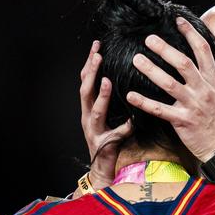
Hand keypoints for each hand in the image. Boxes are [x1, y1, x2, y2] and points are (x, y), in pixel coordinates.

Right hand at [79, 40, 132, 191]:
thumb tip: (129, 83)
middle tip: (97, 54)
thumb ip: (115, 103)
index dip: (90, 64)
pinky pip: (114, 135)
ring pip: (94, 110)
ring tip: (105, 80)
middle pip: (84, 90)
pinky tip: (130, 122)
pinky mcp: (103, 144)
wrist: (102, 168)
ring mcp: (93, 131)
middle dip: (90, 72)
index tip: (97, 46)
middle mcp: (87, 117)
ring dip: (100, 95)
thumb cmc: (108, 141)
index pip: (86, 81)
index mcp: (89, 108)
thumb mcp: (111, 116)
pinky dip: (122, 128)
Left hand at [126, 17, 214, 161]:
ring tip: (136, 60)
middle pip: (183, 63)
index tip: (178, 21)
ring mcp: (193, 105)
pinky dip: (144, 102)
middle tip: (148, 39)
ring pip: (169, 83)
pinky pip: (160, 110)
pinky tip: (131, 95)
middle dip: (165, 49)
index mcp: (214, 81)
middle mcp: (204, 90)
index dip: (191, 33)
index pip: (203, 51)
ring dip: (151, 70)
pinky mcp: (183, 121)